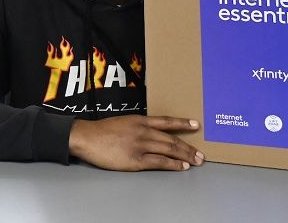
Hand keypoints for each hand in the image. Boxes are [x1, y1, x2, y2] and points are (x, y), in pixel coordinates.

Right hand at [69, 115, 203, 170]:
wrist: (86, 137)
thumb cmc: (101, 131)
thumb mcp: (122, 122)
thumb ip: (137, 126)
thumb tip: (151, 132)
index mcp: (140, 120)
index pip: (166, 121)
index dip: (182, 123)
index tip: (195, 124)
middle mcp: (143, 131)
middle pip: (171, 139)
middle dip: (189, 147)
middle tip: (201, 154)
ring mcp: (140, 146)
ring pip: (169, 150)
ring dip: (185, 156)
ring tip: (196, 161)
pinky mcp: (135, 160)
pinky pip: (159, 162)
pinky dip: (173, 165)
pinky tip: (181, 167)